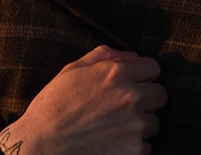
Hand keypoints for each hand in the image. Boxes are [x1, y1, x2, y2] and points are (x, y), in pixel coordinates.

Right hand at [0, 45, 166, 154]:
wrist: (40, 146)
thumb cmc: (52, 107)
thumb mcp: (72, 71)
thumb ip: (104, 57)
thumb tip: (132, 56)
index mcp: (116, 73)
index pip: (153, 68)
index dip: (142, 76)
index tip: (132, 85)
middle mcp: (131, 97)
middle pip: (160, 95)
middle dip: (146, 100)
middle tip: (123, 108)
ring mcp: (135, 126)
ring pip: (153, 123)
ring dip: (139, 125)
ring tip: (112, 128)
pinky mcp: (134, 151)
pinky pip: (146, 147)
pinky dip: (132, 148)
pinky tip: (111, 145)